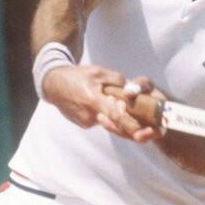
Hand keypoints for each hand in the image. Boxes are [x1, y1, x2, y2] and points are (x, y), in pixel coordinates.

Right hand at [42, 67, 163, 142]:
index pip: (117, 118)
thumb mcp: (98, 72)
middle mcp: (90, 115)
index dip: (133, 126)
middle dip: (134, 130)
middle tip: (151, 131)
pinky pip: (102, 121)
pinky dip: (107, 115)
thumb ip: (117, 80)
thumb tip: (131, 90)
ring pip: (110, 124)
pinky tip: (102, 104)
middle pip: (117, 127)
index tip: (147, 132)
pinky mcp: (84, 123)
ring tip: (124, 111)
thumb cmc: (77, 76)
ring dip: (120, 120)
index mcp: (93, 101)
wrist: (53, 84)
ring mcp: (86, 122)